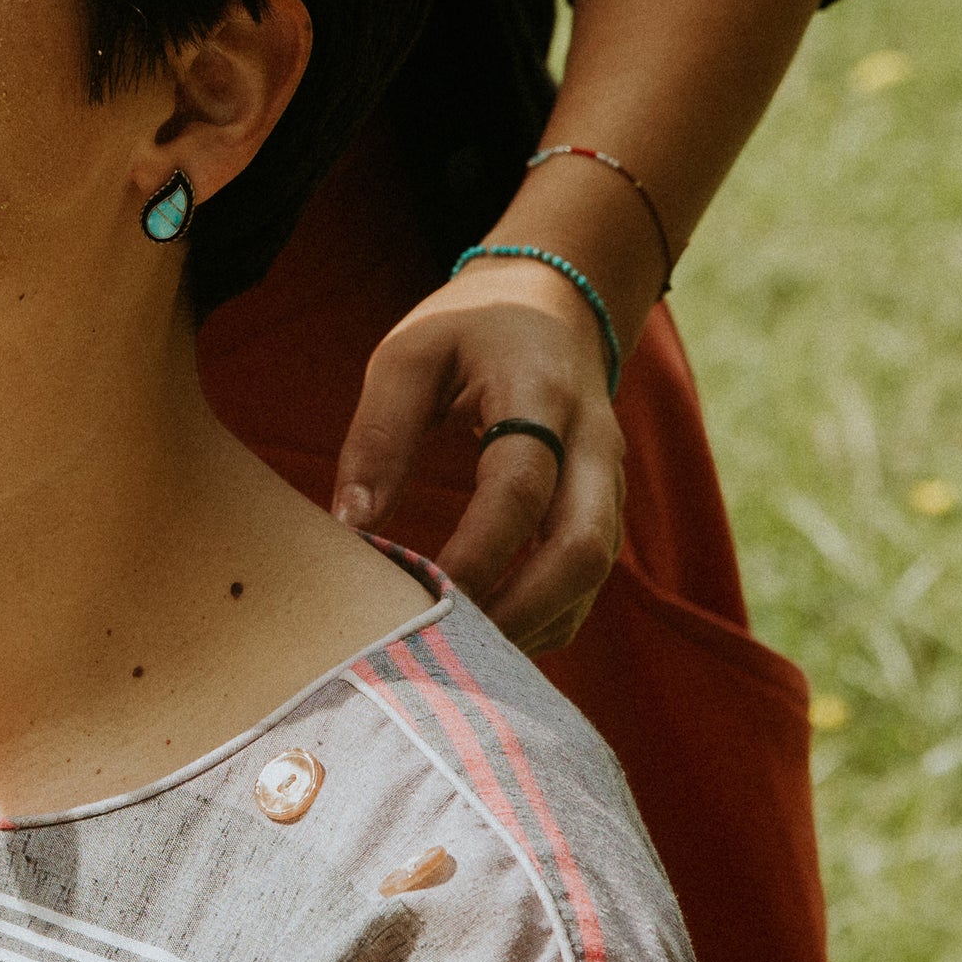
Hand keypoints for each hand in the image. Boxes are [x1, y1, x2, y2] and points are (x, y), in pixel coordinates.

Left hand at [331, 258, 627, 651]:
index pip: (520, 487)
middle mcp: (593, 443)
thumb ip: (379, 433)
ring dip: (535, 622)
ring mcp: (609, 480)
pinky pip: (590, 579)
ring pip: (594, 573)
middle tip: (450, 646)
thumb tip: (352, 524)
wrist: (552, 306)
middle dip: (521, 609)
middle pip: (583, 546)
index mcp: (541, 395)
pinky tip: (492, 638)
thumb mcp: (408, 356)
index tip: (422, 592)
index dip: (477, 550)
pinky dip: (548, 617)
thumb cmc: (466, 330)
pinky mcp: (605, 507)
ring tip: (461, 654)